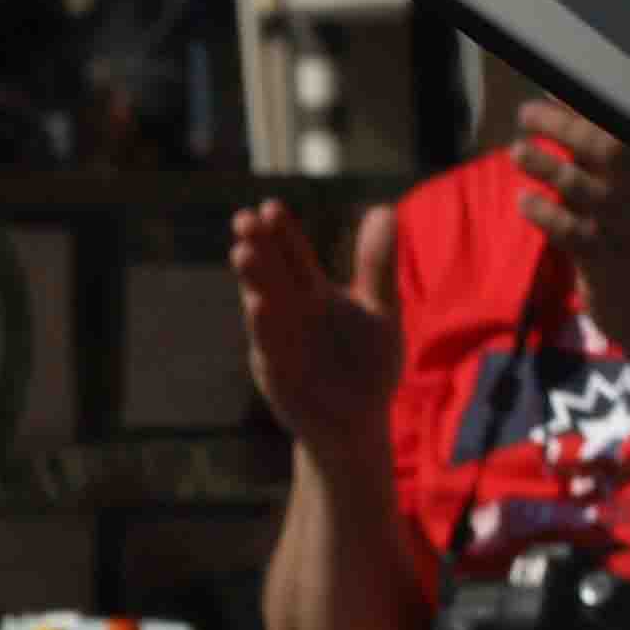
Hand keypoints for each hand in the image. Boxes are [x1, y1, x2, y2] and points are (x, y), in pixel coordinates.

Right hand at [228, 197, 402, 445]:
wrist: (357, 422)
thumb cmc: (366, 364)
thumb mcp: (381, 310)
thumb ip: (377, 264)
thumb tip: (385, 209)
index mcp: (311, 293)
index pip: (291, 255)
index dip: (281, 232)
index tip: (270, 207)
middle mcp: (288, 313)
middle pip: (270, 273)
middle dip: (256, 247)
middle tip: (243, 220)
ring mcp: (279, 343)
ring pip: (262, 306)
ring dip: (252, 281)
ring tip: (243, 253)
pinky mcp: (278, 375)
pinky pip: (269, 348)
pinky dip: (263, 328)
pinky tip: (259, 305)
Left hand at [506, 96, 629, 361]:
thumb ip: (604, 153)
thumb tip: (560, 100)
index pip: (625, 126)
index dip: (588, 104)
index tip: (553, 85)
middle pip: (606, 148)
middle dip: (562, 126)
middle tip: (526, 114)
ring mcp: (626, 228)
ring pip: (583, 186)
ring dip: (545, 164)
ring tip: (518, 151)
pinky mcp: (604, 260)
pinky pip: (568, 230)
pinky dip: (542, 212)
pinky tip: (524, 201)